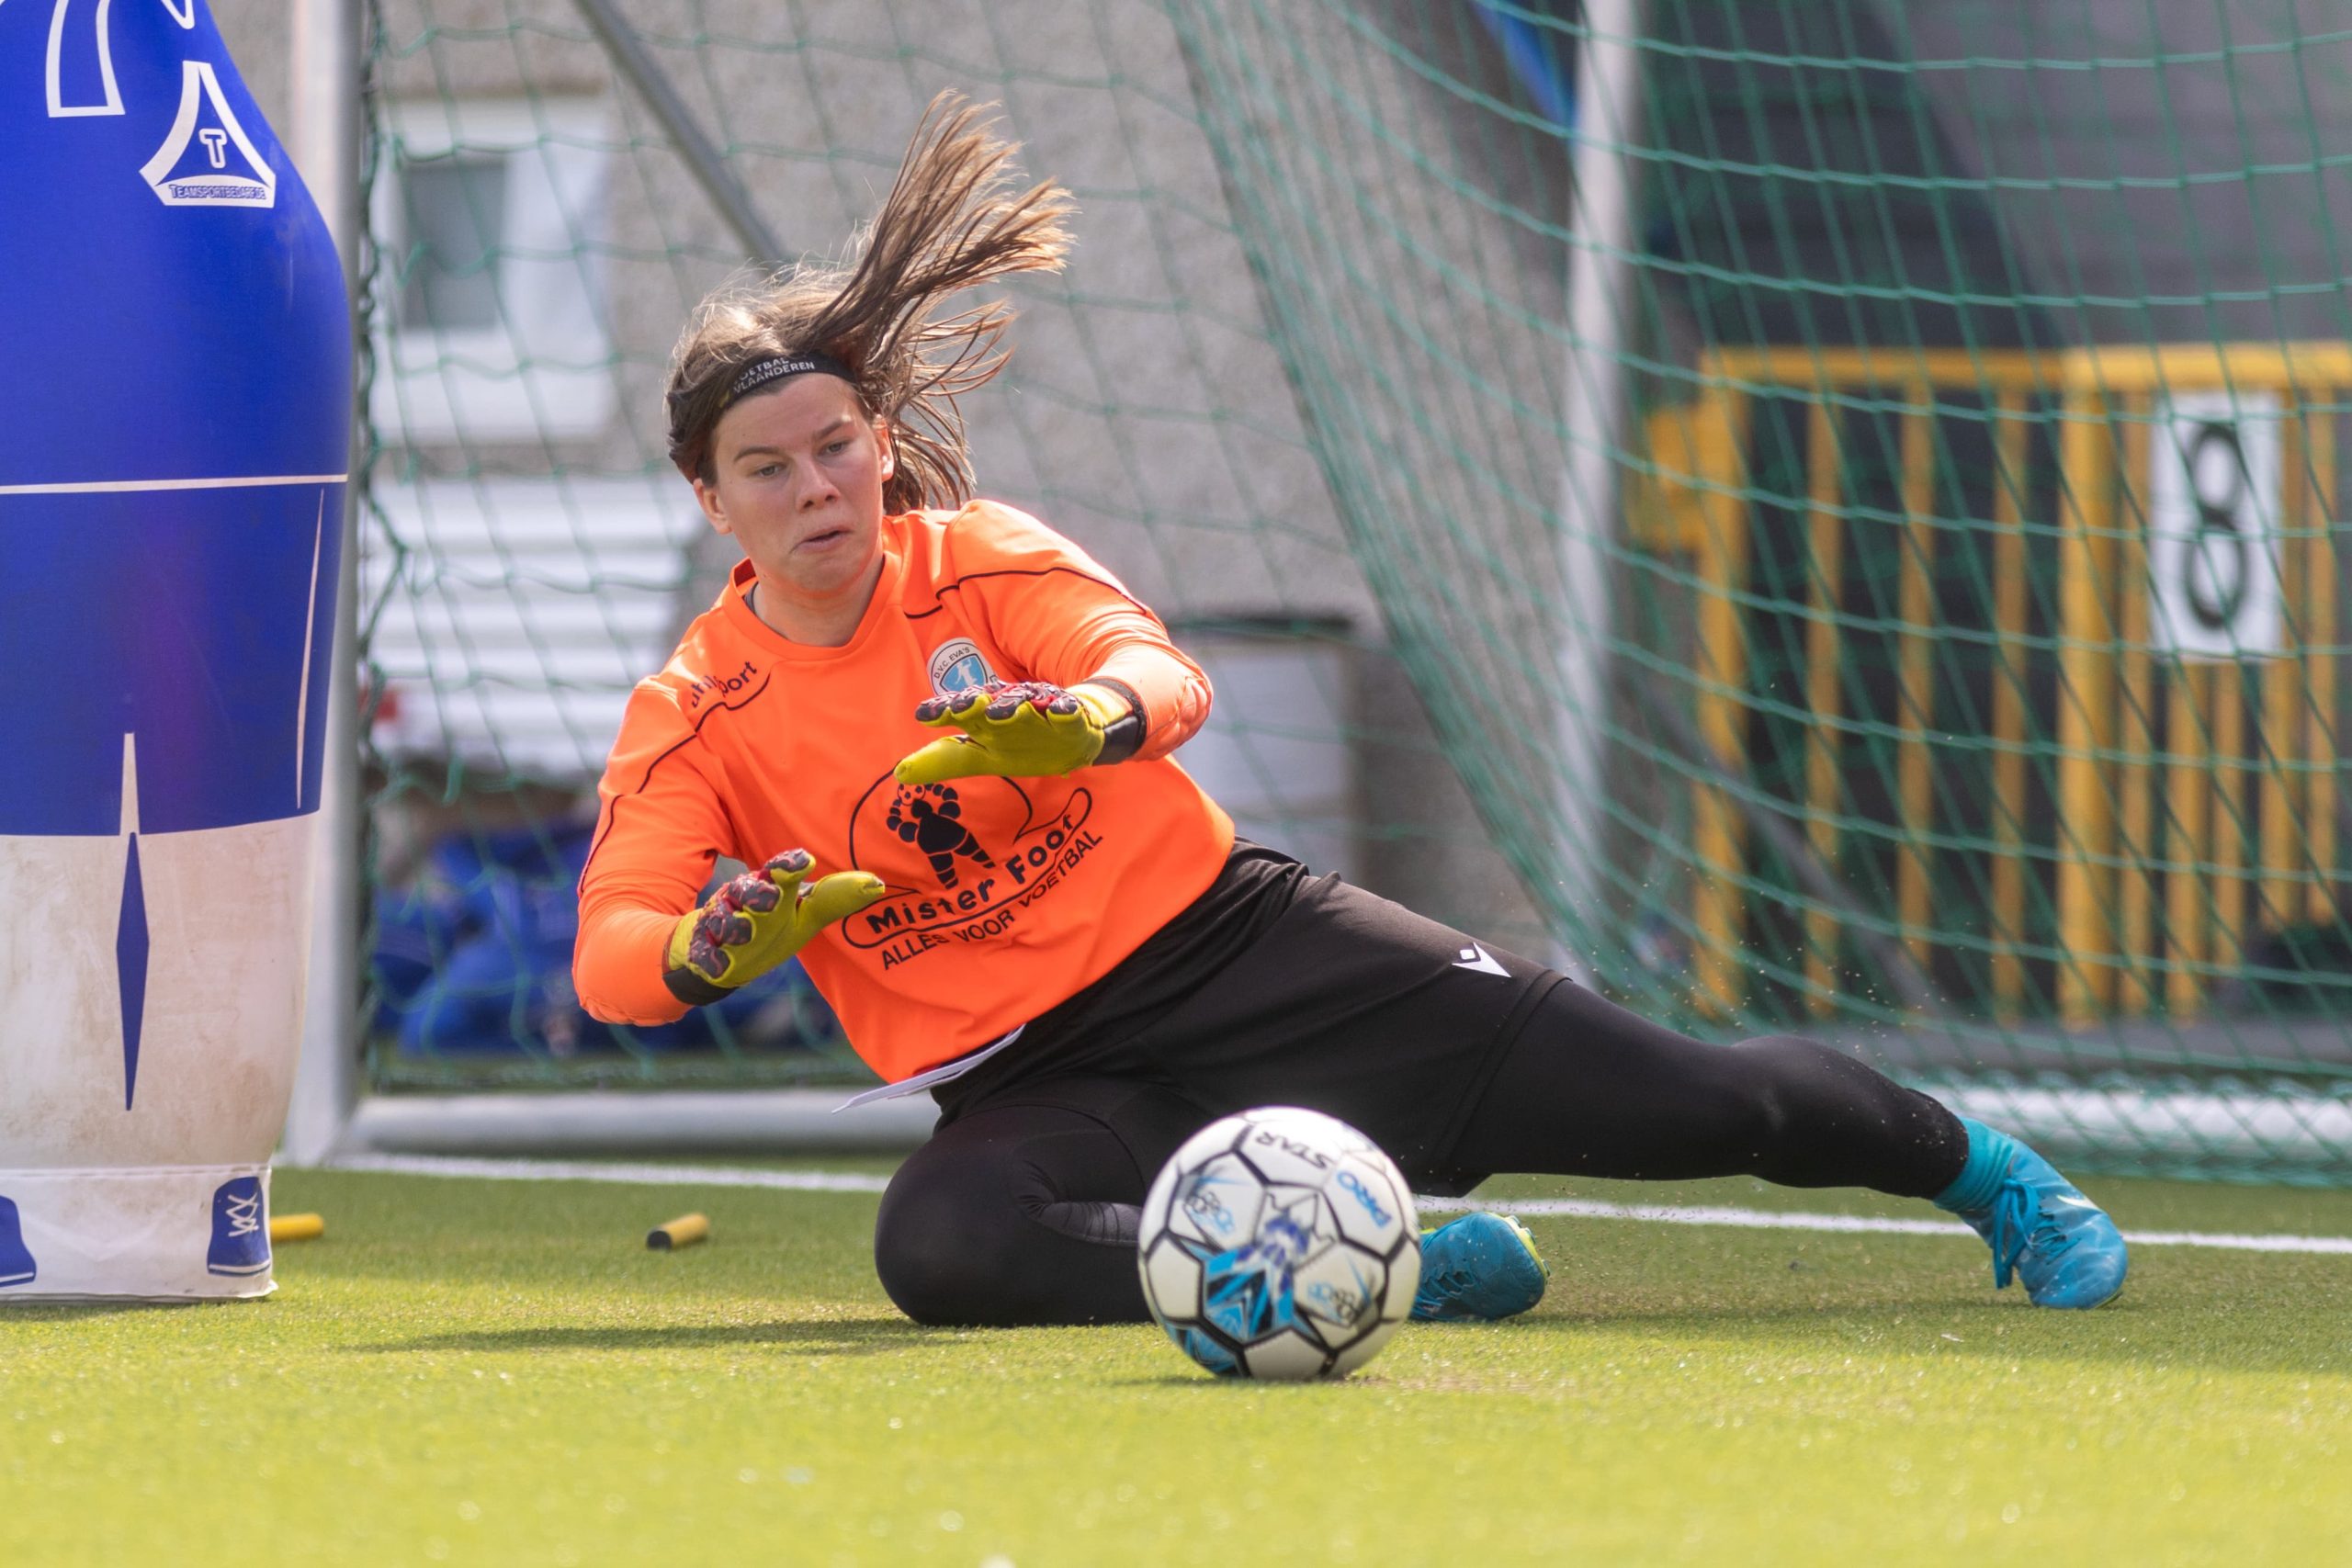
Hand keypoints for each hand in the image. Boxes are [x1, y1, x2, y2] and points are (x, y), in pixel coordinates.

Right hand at [663, 849, 883, 1003]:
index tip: (805, 862)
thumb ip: (833, 901)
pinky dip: (711, 957)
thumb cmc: (769, 929)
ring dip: (733, 925)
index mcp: (771, 888)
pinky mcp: (702, 948)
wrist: (719, 957)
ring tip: (744, 933)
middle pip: (748, 889)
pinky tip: (718, 965)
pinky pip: (704, 951)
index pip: (781, 871)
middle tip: (771, 899)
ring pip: (723, 918)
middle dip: (759, 892)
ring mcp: (720, 923)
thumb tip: (878, 885)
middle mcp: (743, 900)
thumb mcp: (802, 917)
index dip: (789, 865)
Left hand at [894, 680, 1131, 784]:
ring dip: (1013, 708)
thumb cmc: (1021, 744)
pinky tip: (1059, 712)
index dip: (943, 712)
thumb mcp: (982, 757)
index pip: (960, 712)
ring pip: (1026, 706)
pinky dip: (1064, 711)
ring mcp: (1041, 711)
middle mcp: (1009, 709)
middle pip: (989, 704)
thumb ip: (945, 761)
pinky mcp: (1071, 717)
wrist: (1072, 738)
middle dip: (975, 704)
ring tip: (1001, 713)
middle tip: (961, 708)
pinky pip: (1068, 713)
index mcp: (986, 718)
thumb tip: (900, 773)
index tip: (924, 715)